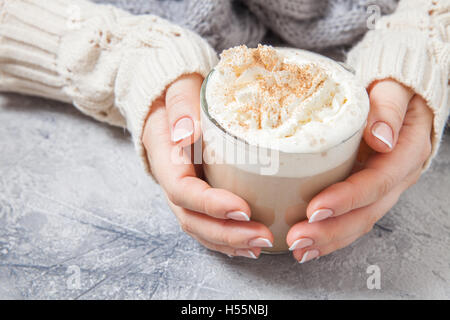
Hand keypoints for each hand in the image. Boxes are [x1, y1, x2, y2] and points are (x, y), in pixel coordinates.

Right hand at [142, 74, 273, 258]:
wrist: (171, 96)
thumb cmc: (178, 90)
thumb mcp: (178, 86)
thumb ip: (181, 105)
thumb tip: (186, 133)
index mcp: (165, 155)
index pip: (182, 190)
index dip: (211, 205)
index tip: (243, 209)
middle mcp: (171, 179)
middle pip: (192, 219)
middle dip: (226, 233)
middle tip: (262, 238)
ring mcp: (183, 189)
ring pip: (200, 227)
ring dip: (230, 242)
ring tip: (262, 245)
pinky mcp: (198, 191)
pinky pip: (207, 222)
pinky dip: (227, 238)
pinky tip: (250, 244)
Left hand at [287, 79, 432, 262]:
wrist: (402, 99)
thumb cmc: (394, 91)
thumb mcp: (394, 89)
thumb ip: (388, 108)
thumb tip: (381, 138)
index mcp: (405, 153)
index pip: (376, 182)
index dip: (347, 199)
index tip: (315, 209)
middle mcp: (396, 177)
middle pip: (366, 212)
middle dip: (331, 230)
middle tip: (298, 238)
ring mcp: (382, 188)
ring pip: (359, 222)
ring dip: (328, 240)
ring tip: (298, 249)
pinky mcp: (367, 191)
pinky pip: (352, 219)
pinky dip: (331, 235)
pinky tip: (309, 245)